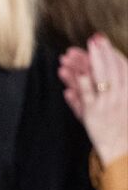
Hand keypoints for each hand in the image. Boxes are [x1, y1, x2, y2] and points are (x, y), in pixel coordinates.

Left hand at [63, 35, 127, 162]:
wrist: (124, 151)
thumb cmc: (123, 130)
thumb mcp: (122, 106)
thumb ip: (102, 96)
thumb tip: (87, 84)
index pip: (123, 67)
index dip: (111, 52)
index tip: (100, 40)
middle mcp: (122, 96)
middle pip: (110, 69)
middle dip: (101, 53)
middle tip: (92, 38)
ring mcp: (108, 104)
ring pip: (96, 79)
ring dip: (83, 64)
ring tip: (71, 53)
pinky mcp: (95, 114)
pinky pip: (86, 95)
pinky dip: (77, 82)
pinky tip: (68, 72)